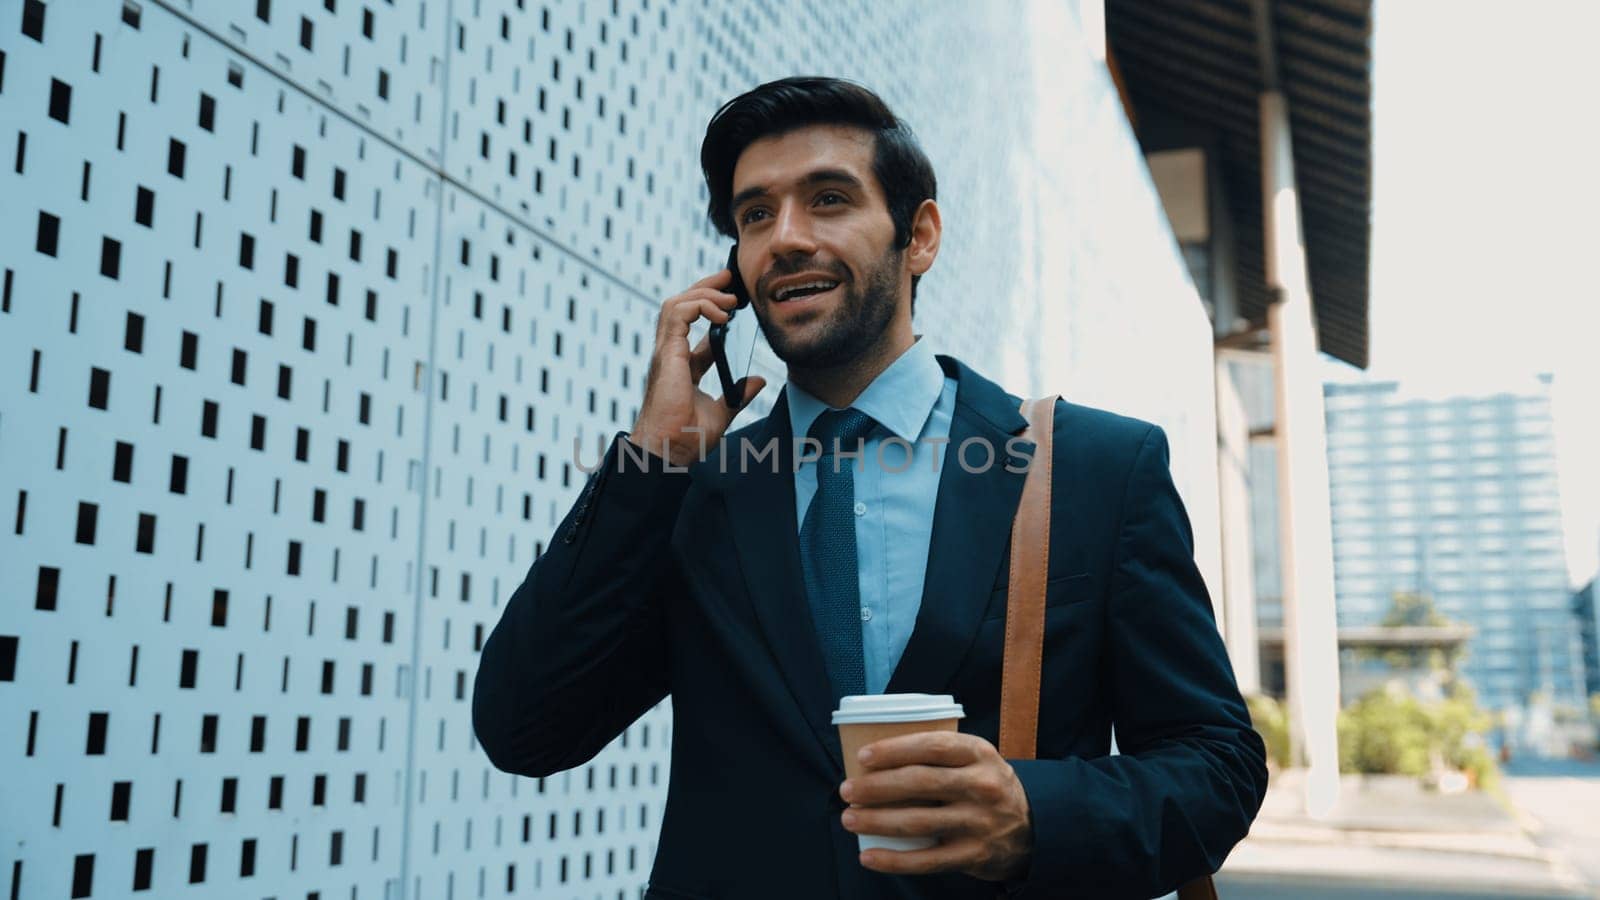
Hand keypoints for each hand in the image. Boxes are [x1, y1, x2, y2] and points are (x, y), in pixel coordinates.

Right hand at [628, 268, 766, 465]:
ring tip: (729, 298)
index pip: (693, 327)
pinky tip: (722, 313)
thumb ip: (738, 395)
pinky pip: (678, 313)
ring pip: (676, 303)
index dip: (711, 310)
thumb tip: (758, 380)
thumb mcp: (722, 414)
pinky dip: (700, 304)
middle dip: (705, 287)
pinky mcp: (667, 353)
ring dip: (703, 292)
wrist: (669, 452)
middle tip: (730, 279)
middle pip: (682, 307)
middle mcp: (670, 355)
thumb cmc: (685, 440)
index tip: (733, 302)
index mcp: (681, 366)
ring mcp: (666, 352)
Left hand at [839, 731, 1032, 881]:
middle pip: (920, 783)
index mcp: (979, 754)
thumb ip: (940, 755)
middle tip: (846, 791)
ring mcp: (979, 823)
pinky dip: (894, 860)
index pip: (932, 747)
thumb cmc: (986, 786)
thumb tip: (876, 756)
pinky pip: (927, 861)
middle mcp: (982, 786)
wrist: (1033, 829)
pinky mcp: (973, 855)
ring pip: (918, 822)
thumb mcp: (976, 760)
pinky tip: (868, 856)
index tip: (863, 757)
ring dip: (877, 821)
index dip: (895, 750)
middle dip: (876, 787)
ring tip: (849, 819)